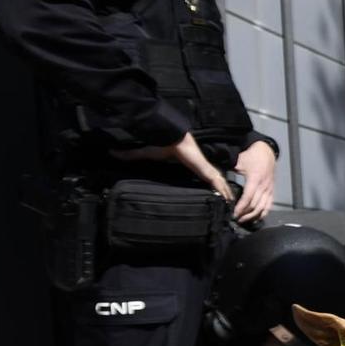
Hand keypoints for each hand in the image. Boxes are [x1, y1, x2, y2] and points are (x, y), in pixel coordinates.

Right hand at [112, 131, 233, 202]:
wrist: (171, 137)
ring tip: (231, 209)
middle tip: (226, 208)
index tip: (212, 198)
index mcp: (192, 167)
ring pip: (220, 185)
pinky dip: (224, 192)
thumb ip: (132, 156)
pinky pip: (218, 183)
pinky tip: (230, 201)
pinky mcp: (207, 169)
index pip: (203, 179)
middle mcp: (201, 168)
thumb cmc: (162, 144)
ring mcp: (206, 169)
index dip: (209, 188)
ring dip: (226, 195)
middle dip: (221, 194)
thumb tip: (113, 153)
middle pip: (215, 183)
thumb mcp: (147, 154)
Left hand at [232, 140, 276, 224]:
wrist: (266, 152)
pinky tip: (256, 218)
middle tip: (236, 219)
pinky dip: (263, 213)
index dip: (241, 207)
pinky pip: (269, 205)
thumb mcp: (239, 162)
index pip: (248, 198)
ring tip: (244, 220)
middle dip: (245, 214)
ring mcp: (269, 189)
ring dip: (253, 216)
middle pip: (255, 205)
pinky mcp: (272, 191)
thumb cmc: (252, 156)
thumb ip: (230, 172)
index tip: (234, 214)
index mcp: (255, 179)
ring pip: (263, 207)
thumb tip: (219, 180)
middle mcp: (264, 186)